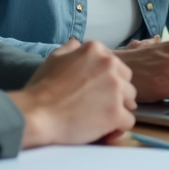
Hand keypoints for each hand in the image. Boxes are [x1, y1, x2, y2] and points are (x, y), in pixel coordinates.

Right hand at [8, 39, 135, 147]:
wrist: (37, 114)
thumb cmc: (42, 88)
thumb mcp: (54, 58)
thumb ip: (70, 49)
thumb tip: (76, 42)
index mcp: (96, 50)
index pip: (116, 65)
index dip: (107, 79)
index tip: (93, 89)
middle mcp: (109, 65)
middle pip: (127, 81)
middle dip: (117, 93)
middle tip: (97, 104)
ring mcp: (115, 89)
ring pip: (131, 101)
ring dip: (118, 109)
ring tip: (99, 116)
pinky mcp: (116, 113)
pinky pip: (129, 121)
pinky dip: (117, 127)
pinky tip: (103, 128)